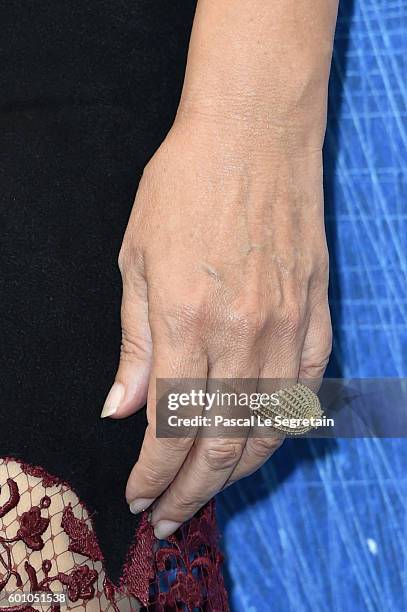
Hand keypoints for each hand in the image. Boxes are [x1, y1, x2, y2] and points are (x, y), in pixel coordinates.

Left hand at [101, 116, 331, 539]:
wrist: (255, 134)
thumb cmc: (186, 185)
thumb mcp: (137, 259)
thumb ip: (134, 342)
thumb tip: (122, 407)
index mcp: (185, 317)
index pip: (168, 425)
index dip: (152, 473)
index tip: (140, 496)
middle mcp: (241, 332)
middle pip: (218, 442)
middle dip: (189, 491)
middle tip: (170, 516)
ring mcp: (286, 325)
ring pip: (266, 429)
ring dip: (234, 472)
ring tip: (208, 490)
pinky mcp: (316, 314)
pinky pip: (304, 393)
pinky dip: (279, 431)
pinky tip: (256, 445)